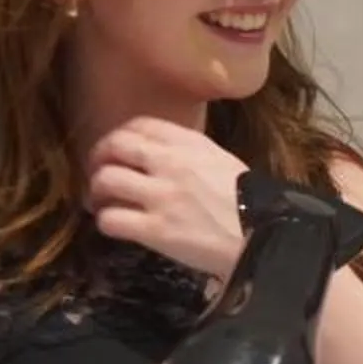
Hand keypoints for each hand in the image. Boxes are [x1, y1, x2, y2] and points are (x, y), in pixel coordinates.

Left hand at [87, 116, 248, 277]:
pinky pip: (111, 219)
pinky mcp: (156, 230)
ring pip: (105, 180)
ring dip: (96, 192)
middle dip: (98, 159)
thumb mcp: (223, 163)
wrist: (266, 238)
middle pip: (115, 146)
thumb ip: (190, 155)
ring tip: (100, 203)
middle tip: (98, 174)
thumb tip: (161, 157)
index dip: (118, 135)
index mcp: (190, 144)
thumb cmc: (252, 202)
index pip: (140, 125)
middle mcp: (170, 164)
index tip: (115, 150)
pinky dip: (105, 221)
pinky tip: (113, 225)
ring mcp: (161, 197)